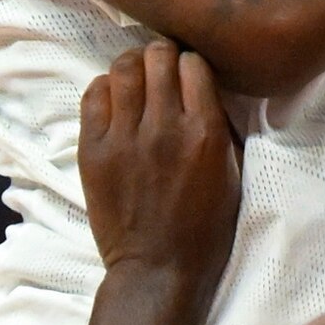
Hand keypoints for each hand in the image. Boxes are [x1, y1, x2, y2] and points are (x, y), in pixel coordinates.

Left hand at [76, 42, 237, 302]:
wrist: (158, 268)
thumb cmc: (203, 225)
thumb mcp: (230, 172)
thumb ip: (219, 124)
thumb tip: (203, 86)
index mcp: (204, 132)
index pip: (194, 63)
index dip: (192, 63)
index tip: (189, 74)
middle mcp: (164, 127)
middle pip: (158, 56)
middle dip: (162, 56)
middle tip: (162, 70)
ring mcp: (124, 138)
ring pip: (123, 67)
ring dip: (133, 66)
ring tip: (137, 78)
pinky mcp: (93, 150)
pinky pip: (94, 95)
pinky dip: (106, 88)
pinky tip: (115, 100)